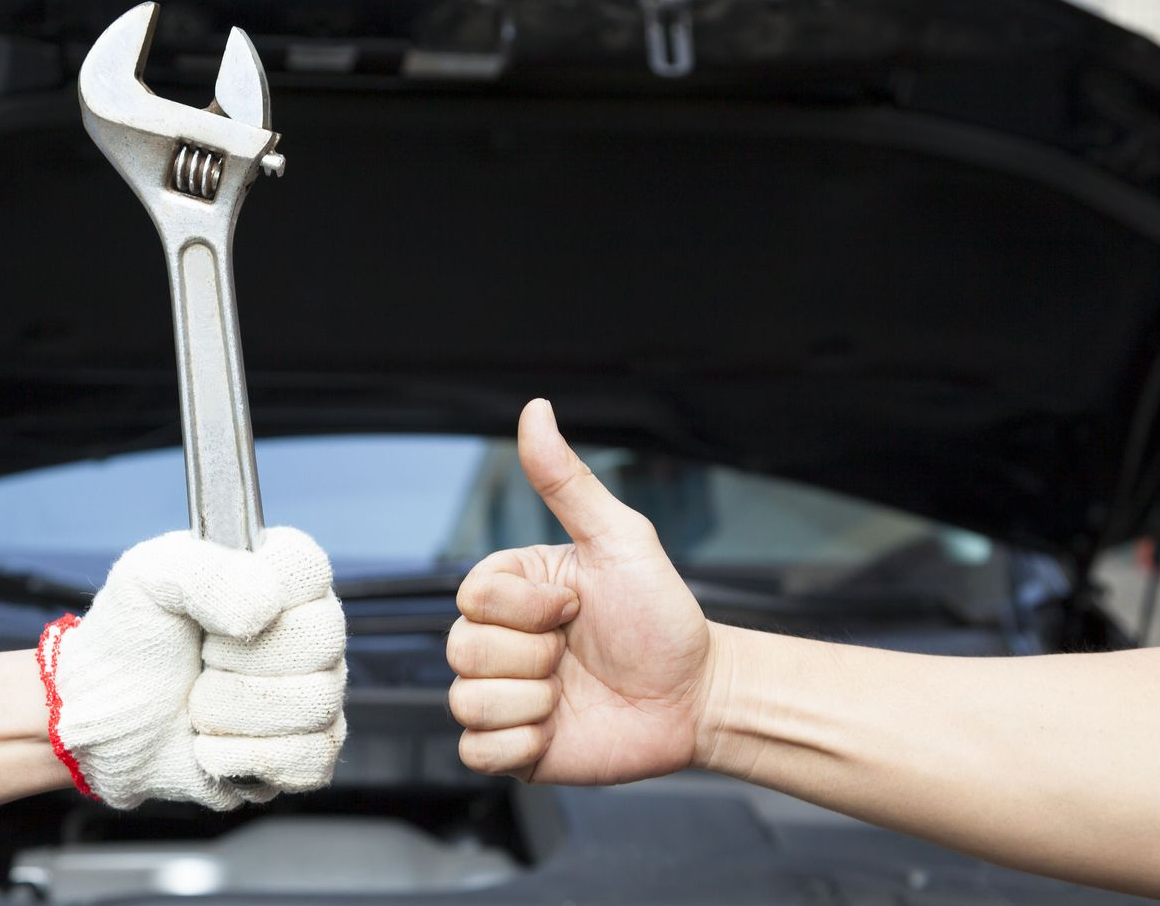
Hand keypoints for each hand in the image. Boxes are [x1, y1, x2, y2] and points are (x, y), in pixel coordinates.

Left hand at [42, 528, 347, 808]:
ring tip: (198, 705)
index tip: (210, 614)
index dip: (259, 593)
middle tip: (200, 660)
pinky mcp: (304, 752)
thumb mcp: (146, 579)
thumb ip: (204, 571)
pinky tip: (210, 747)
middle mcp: (308, 628)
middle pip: (320, 639)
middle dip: (236, 661)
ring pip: (315, 702)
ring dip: (231, 712)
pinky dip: (244, 758)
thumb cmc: (129, 642)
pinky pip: (311, 758)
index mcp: (278, 574)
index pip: (309, 568)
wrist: (102, 723)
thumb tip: (264, 609)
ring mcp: (314, 691)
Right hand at [446, 399, 718, 784]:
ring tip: (570, 694)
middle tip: (576, 653)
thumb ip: (567, 480)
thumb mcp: (619, 538)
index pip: (471, 596)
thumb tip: (535, 408)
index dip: (526, 608)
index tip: (576, 606)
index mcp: (514, 590)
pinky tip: (558, 729)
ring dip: (530, 702)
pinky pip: (476, 751)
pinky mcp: (513, 748)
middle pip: (462, 650)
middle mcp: (501, 641)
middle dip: (532, 656)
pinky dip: (519, 744)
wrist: (698, 697)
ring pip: (465, 702)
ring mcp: (505, 695)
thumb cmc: (664, 615)